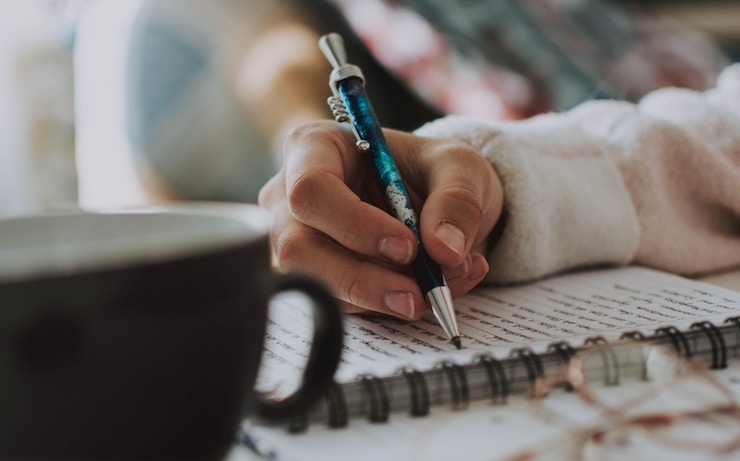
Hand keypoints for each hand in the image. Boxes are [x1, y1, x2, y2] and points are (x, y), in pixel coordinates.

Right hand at [259, 121, 503, 319]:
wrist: (434, 202)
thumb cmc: (431, 170)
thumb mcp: (459, 166)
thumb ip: (457, 200)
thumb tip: (445, 251)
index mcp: (314, 148)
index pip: (311, 189)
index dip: (356, 224)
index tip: (407, 246)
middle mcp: (289, 196)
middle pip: (299, 248)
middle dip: (361, 279)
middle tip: (417, 295)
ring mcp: (294, 241)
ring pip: (318, 284)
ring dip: (381, 297)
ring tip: (438, 288)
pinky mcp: (315, 277)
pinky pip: (341, 304)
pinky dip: (389, 306)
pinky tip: (430, 291)